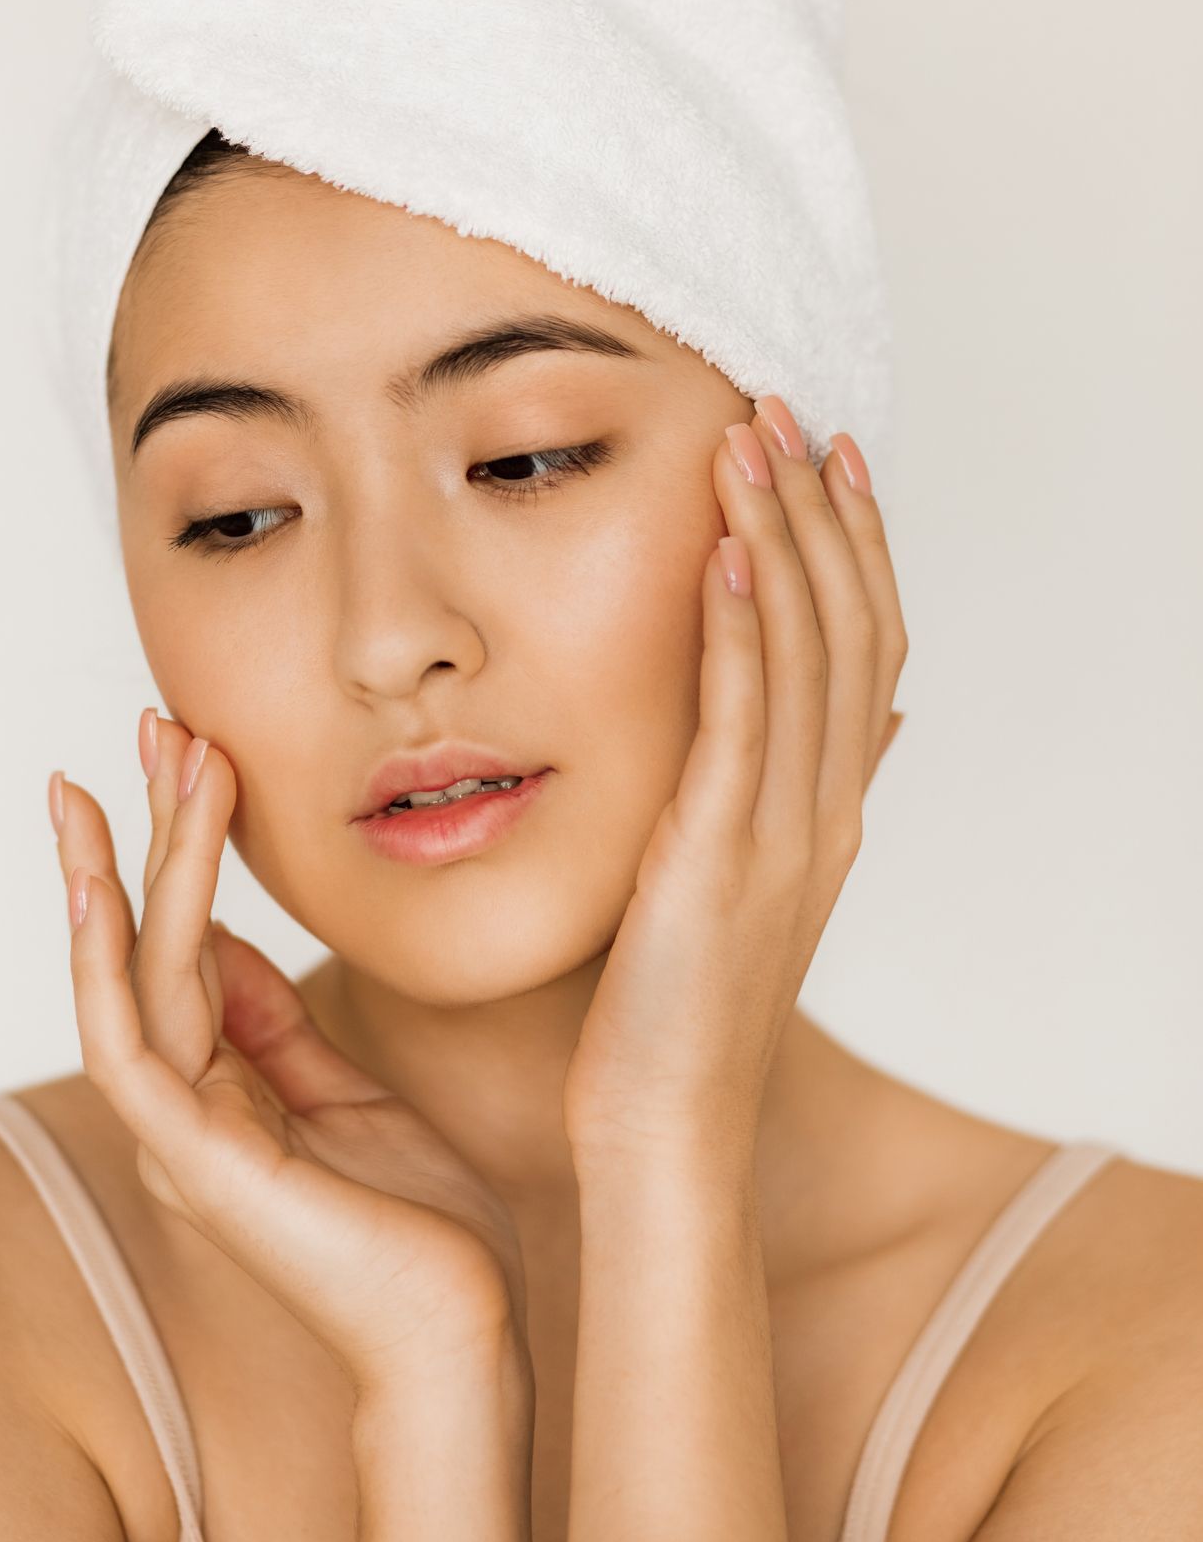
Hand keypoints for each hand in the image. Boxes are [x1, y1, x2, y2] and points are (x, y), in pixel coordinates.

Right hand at [49, 715, 531, 1394]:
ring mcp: (183, 1136)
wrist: (468, 1327)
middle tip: (150, 722)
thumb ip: (280, 1028)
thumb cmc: (423, 1221)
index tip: (194, 751)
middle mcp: (185, 1107)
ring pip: (138, 973)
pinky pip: (134, 1044)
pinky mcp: (198, 1160)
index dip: (182, 847)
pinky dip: (110, 961)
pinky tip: (105, 885)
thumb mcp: (349, 1094)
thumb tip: (226, 945)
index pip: (182, 946)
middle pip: (143, 945)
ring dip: (136, 861)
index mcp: (222, 1093)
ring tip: (146, 761)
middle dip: (141, 830)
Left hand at [561, 400, 907, 1163]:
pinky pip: (740, 724)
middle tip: (788, 413)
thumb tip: (876, 717)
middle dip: (821, 513)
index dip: (856, 543)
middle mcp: (825, 809)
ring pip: (805, 657)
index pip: (869, 643)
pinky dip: (738, 632)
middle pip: (851, 628)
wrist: (664, 1128)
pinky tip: (721, 557)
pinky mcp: (719, 857)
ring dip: (780, 541)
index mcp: (831, 807)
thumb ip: (804, 789)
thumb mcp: (754, 881)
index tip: (831, 454)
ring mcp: (783, 834)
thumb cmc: (678, 1007)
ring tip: (751, 447)